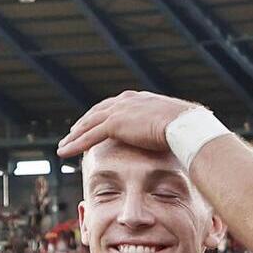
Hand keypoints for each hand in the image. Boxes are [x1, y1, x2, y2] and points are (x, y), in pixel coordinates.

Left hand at [57, 91, 199, 156]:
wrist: (186, 126)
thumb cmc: (189, 128)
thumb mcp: (177, 126)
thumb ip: (170, 129)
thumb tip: (180, 139)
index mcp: (140, 99)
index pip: (115, 107)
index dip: (103, 116)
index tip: (96, 124)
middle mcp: (126, 101)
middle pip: (97, 112)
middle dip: (83, 124)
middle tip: (72, 134)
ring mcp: (119, 111)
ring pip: (89, 124)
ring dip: (74, 136)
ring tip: (63, 147)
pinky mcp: (115, 124)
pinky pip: (90, 136)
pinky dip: (75, 144)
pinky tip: (65, 152)